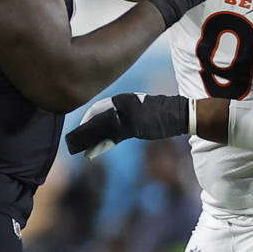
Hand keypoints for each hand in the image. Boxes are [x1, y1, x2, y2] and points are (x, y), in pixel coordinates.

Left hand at [66, 92, 190, 158]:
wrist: (177, 113)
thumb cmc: (160, 112)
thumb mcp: (139, 109)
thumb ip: (124, 115)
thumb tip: (111, 128)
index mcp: (123, 99)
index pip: (98, 107)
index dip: (88, 118)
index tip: (81, 128)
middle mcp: (122, 104)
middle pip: (97, 118)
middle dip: (85, 130)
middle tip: (75, 141)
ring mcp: (127, 115)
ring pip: (102, 128)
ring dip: (90, 139)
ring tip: (81, 150)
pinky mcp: (133, 126)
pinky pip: (112, 138)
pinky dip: (101, 146)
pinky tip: (92, 153)